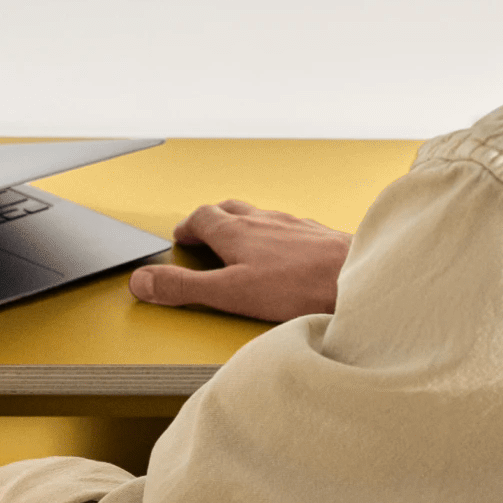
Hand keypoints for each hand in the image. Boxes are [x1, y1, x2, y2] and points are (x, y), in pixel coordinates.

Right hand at [129, 199, 350, 320]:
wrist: (359, 278)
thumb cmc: (300, 286)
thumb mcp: (229, 293)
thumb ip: (184, 287)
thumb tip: (142, 281)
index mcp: (237, 231)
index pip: (201, 217)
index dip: (187, 228)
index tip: (180, 239)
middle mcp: (264, 221)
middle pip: (229, 209)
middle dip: (212, 219)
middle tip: (203, 233)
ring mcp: (294, 225)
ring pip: (260, 216)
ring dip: (244, 225)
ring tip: (240, 241)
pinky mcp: (319, 235)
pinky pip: (289, 228)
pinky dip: (276, 236)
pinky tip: (285, 253)